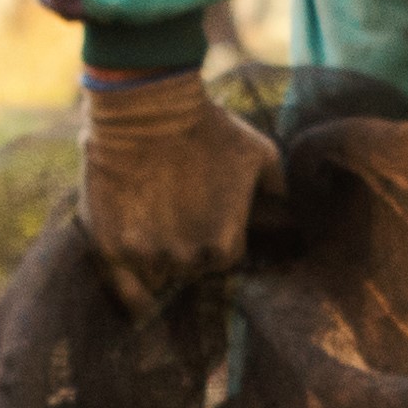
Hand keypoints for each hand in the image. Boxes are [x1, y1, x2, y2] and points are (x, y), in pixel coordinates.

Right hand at [80, 67, 281, 314]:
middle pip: (189, 268)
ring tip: (153, 226)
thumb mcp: (261, 154)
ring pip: (158, 274)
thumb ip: (279, 190)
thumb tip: (297, 215)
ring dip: (159, 259)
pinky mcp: (110, 247)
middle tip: (176, 215)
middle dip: (186, 247)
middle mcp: (186, 258)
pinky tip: (140, 299)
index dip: (215, 237)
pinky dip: (132, 291)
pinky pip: (125, 288)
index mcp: (224, 245)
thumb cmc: (208, 127)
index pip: (223, 258)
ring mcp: (146, 255)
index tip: (203, 216)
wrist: (146, 107)